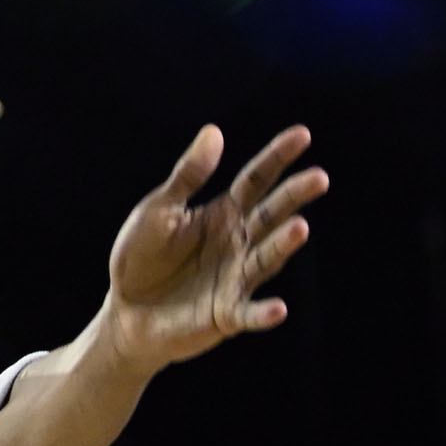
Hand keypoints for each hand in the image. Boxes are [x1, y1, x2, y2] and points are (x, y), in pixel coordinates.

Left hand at [106, 125, 326, 370]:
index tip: (303, 134)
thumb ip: (188, 177)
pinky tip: (279, 308)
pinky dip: (264, 313)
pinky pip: (248, 314)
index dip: (277, 157)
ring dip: (283, 246)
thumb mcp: (159, 210)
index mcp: (223, 214)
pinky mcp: (225, 314)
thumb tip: (214, 131)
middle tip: (319, 177)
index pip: (255, 181)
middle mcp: (238, 243)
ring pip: (265, 259)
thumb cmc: (142, 255)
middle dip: (294, 196)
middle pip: (270, 215)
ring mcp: (236, 279)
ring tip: (301, 227)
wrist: (125, 308)